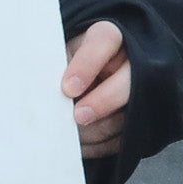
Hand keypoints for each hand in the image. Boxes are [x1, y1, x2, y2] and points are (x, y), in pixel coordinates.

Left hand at [62, 19, 133, 157]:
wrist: (83, 79)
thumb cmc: (64, 65)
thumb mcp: (58, 56)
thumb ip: (53, 69)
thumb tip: (40, 92)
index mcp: (106, 36)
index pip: (104, 41)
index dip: (87, 65)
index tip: (68, 89)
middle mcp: (132, 59)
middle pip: (128, 81)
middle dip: (102, 102)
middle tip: (78, 117)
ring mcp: (142, 89)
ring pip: (128, 114)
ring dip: (98, 130)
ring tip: (72, 136)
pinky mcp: (142, 117)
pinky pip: (127, 136)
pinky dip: (103, 145)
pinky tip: (83, 146)